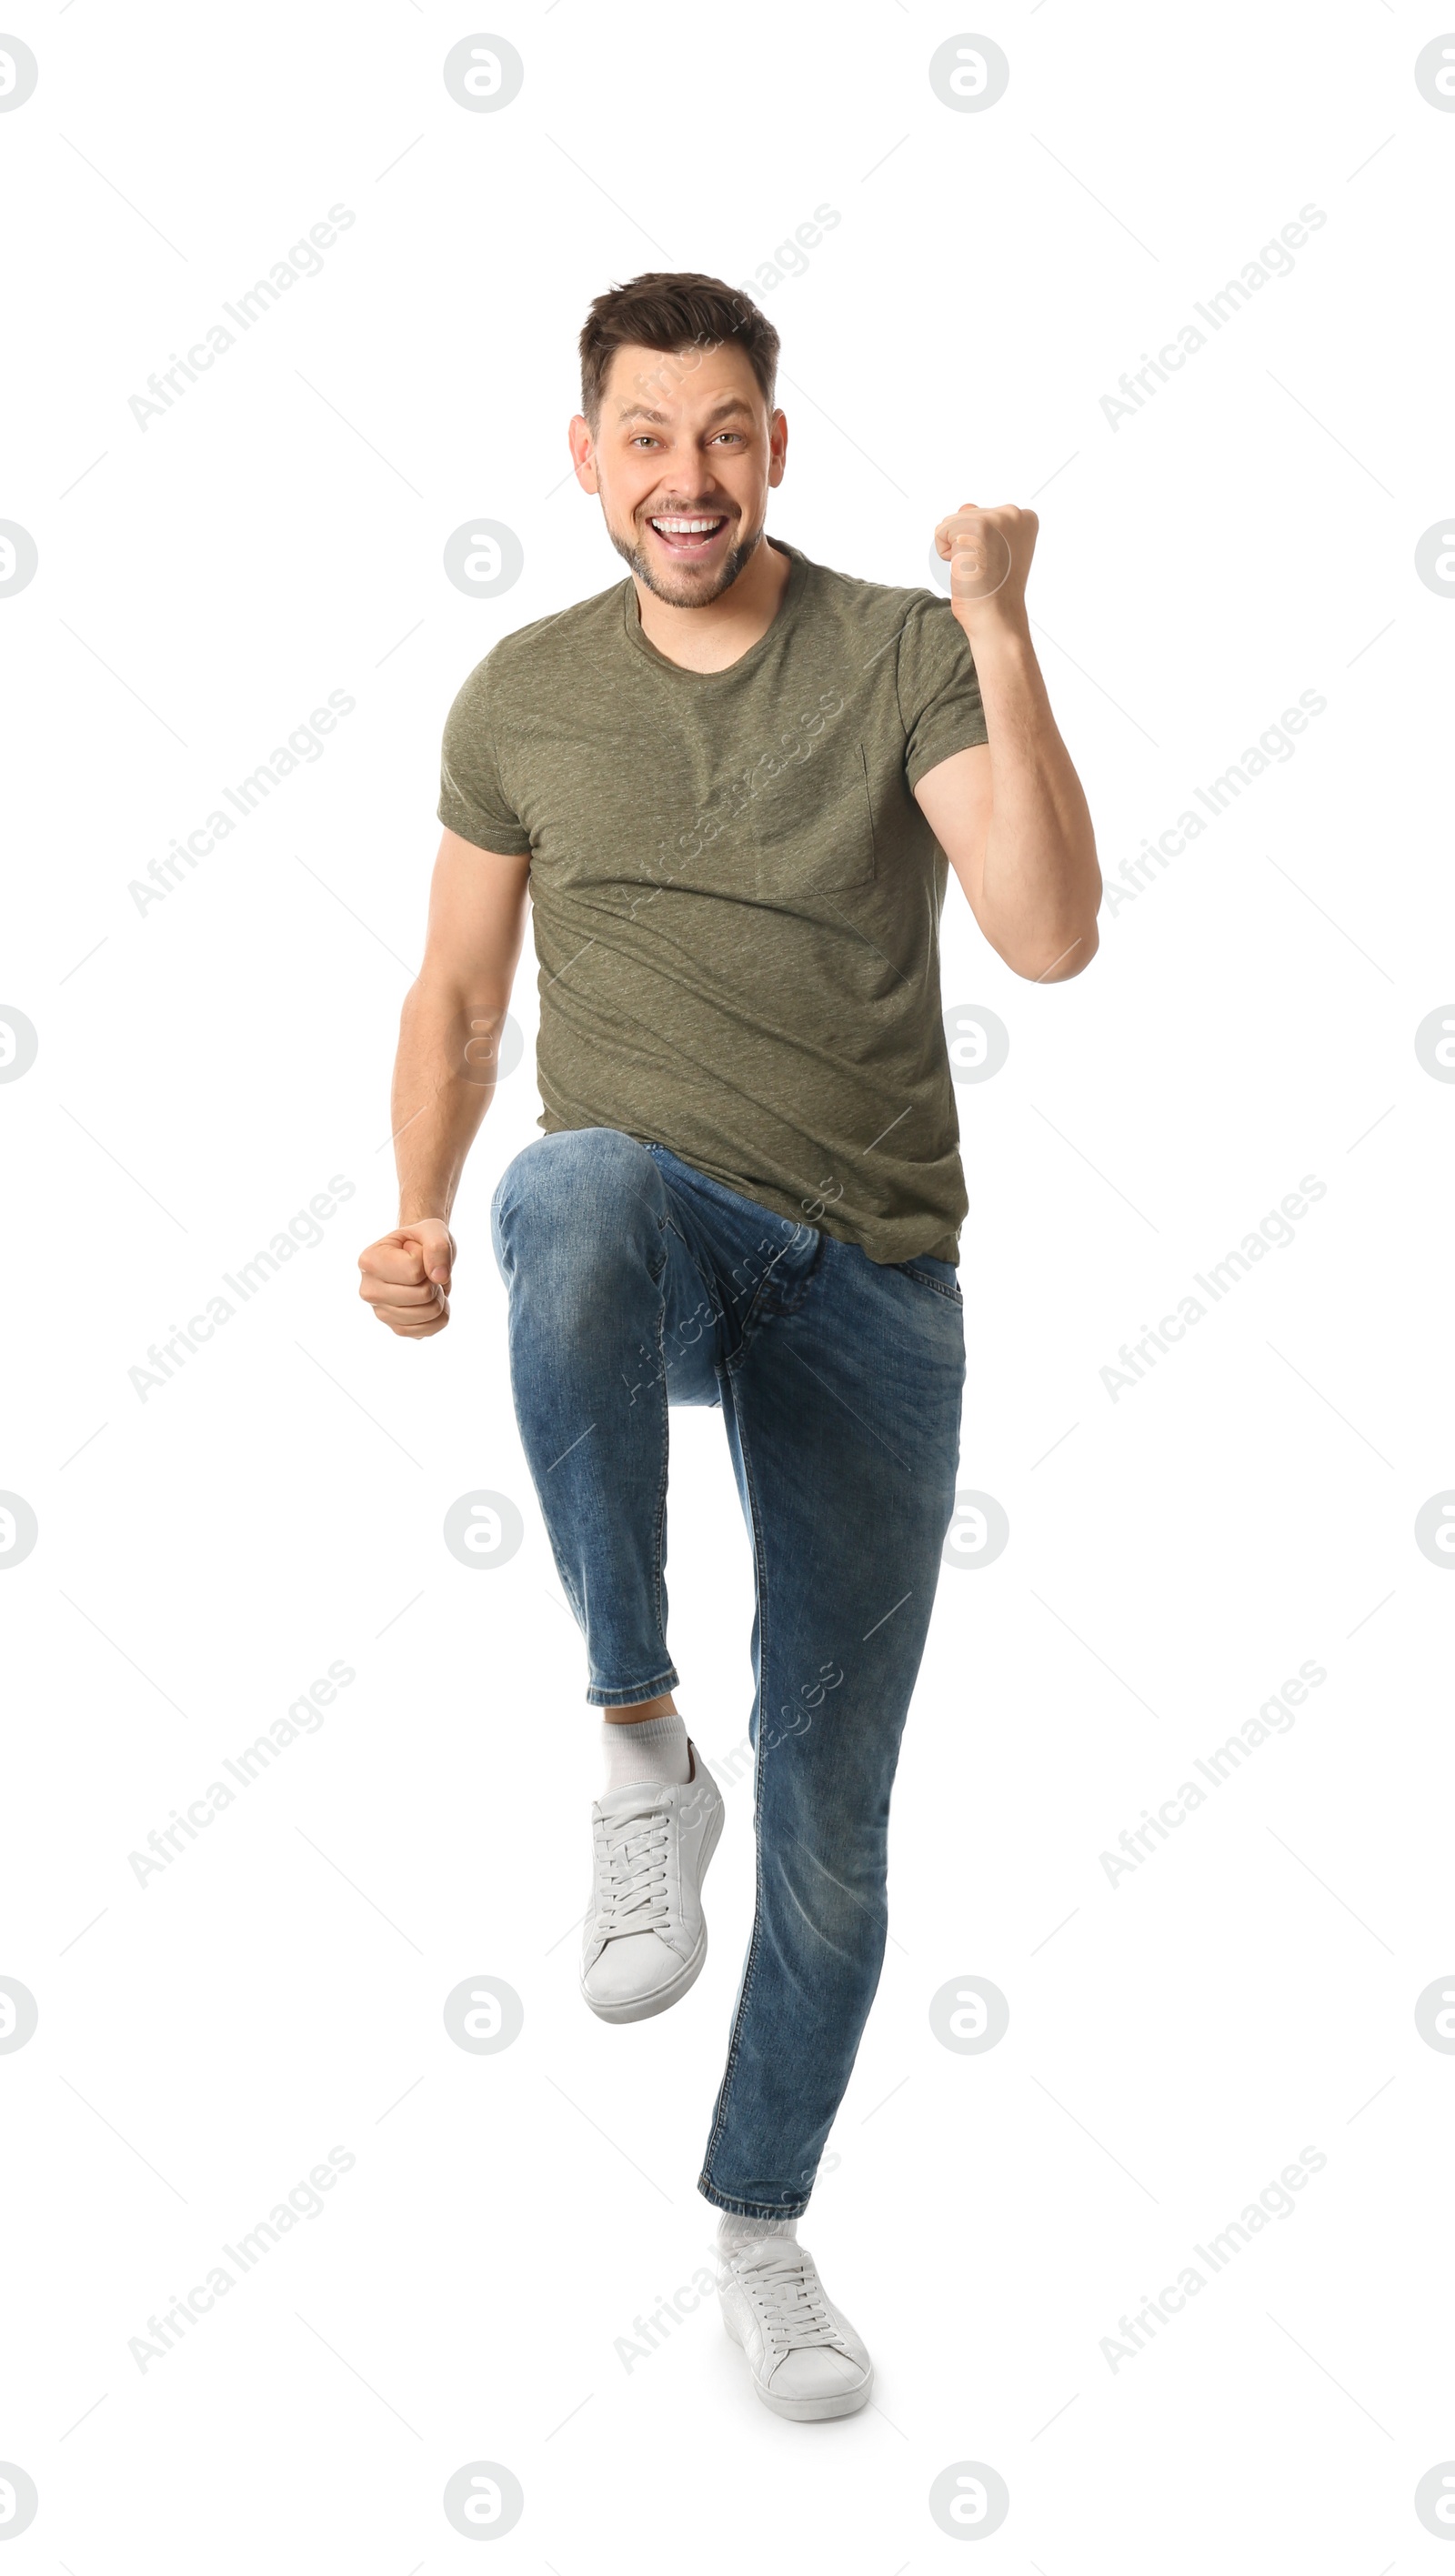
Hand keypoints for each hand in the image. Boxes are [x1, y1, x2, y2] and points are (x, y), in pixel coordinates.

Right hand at [358, 1219, 454, 1337]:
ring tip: (426, 1284)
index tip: (417, 1252)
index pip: (414, 1270)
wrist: (417, 1257)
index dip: (427, 1259)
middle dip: (435, 1280)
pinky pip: (429, 1330)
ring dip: (439, 1297)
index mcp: (369, 1261)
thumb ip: (438, 1246)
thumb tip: (440, 1278)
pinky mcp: (396, 1328)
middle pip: (423, 1295)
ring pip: (429, 1313)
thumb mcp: (432, 1230)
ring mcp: (381, 1313)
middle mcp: (369, 1290)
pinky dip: (439, 1316)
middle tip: (425, 1271)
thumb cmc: (421, 1241)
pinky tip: (430, 1302)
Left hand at [933, 501, 1036, 634]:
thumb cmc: (995, 592)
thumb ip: (986, 525)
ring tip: (977, 569)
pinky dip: (945, 555)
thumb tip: (966, 506)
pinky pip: (940, 533)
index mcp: (1025, 518)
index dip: (981, 545)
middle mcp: (1014, 513)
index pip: (983, 516)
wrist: (997, 618)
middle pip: (966, 516)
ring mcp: (995, 518)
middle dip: (966, 545)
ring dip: (956, 551)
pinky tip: (965, 568)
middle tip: (985, 570)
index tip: (996, 565)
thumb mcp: (998, 551)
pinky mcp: (974, 526)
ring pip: (951, 523)